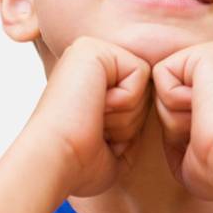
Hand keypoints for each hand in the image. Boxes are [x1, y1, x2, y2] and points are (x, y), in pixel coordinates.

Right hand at [24, 35, 152, 198]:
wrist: (54, 161)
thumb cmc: (78, 163)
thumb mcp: (113, 143)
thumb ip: (131, 123)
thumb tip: (157, 114)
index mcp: (87, 81)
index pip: (138, 98)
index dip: (128, 128)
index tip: (96, 136)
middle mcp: (86, 61)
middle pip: (144, 90)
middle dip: (129, 121)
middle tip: (94, 128)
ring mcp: (89, 51)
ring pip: (145, 83)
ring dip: (126, 115)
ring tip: (92, 119)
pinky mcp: (95, 50)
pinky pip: (141, 73)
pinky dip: (126, 101)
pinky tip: (96, 107)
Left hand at [151, 40, 212, 200]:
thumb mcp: (194, 151)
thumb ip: (179, 131)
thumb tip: (167, 126)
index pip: (181, 107)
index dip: (181, 132)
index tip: (209, 144)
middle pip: (168, 96)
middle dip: (174, 122)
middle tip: (204, 133)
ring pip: (163, 85)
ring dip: (173, 115)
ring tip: (204, 122)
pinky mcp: (210, 51)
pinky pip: (160, 73)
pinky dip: (171, 99)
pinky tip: (200, 106)